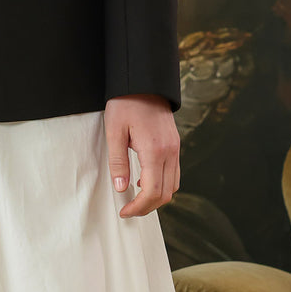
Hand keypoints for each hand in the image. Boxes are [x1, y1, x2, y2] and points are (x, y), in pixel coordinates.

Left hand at [105, 93, 179, 218]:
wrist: (144, 80)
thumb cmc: (126, 103)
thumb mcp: (114, 131)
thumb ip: (118, 162)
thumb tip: (121, 188)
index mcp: (155, 150)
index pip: (152, 192)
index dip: (138, 207)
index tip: (124, 211)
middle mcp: (170, 152)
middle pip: (166, 194)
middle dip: (147, 207)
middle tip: (128, 208)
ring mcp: (175, 148)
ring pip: (173, 185)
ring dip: (157, 196)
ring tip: (136, 195)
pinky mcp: (175, 144)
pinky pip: (174, 172)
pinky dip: (162, 183)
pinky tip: (145, 178)